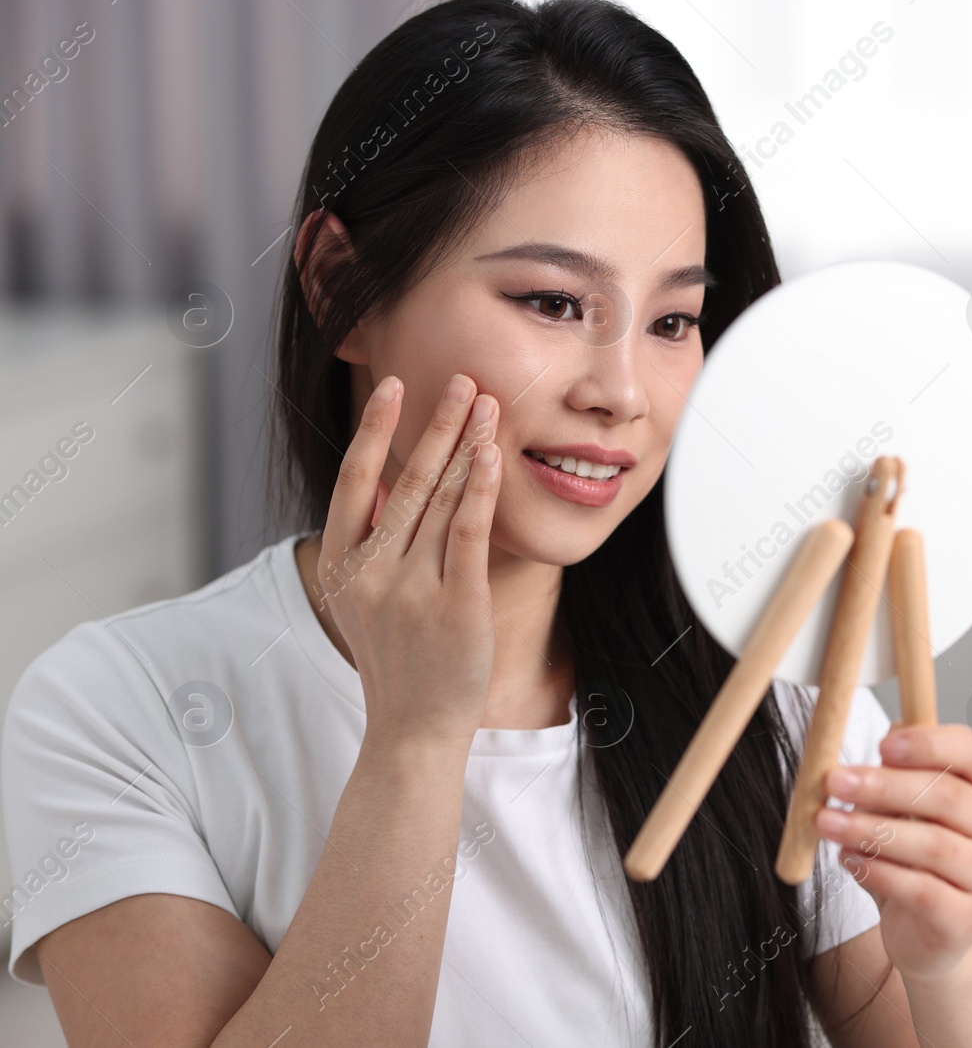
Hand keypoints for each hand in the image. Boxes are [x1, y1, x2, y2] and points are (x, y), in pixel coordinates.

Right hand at [314, 372, 502, 748]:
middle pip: (407, 481)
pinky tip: (491, 457)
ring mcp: (411, 589)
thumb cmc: (399, 660)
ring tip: (488, 404)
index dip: (374, 430)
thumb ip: (373, 543)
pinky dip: (479, 491)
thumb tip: (392, 479)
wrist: (413, 730)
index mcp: (342, 567)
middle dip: (438, 425)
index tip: (394, 386)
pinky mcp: (455, 605)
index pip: (355, 482)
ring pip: (440, 500)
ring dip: (466, 445)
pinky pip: (468, 534)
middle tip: (464, 379)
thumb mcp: (365, 599)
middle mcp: (371, 572)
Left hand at [816, 724, 971, 983]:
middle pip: (950, 798)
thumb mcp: (904, 809)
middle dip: (886, 786)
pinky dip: (879, 872)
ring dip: (872, 830)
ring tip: (828, 823)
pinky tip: (848, 860)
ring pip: (935, 845)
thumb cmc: (913, 861)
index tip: (881, 744)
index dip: (932, 745)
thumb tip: (890, 732)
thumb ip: (901, 773)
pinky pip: (922, 890)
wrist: (927, 937)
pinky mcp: (968, 919)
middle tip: (835, 781)